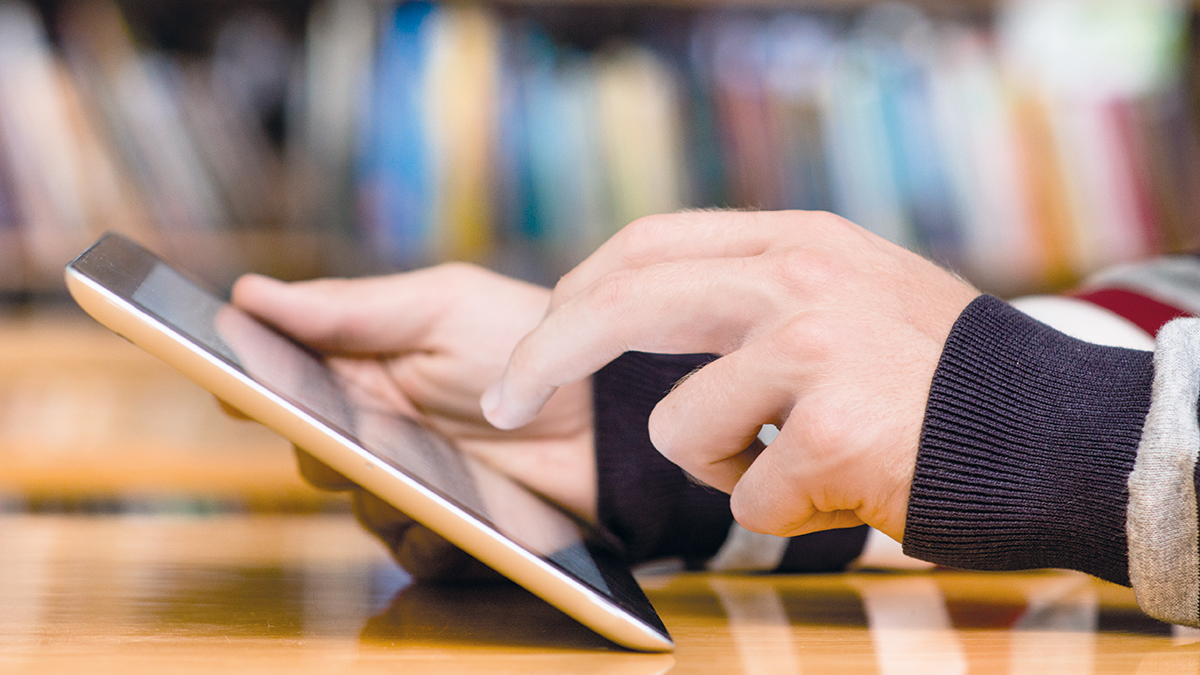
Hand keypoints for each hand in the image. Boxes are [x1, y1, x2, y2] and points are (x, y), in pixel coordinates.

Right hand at [230, 264, 594, 579]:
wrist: (606, 409)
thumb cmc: (526, 341)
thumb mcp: (439, 307)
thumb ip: (348, 308)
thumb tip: (249, 294)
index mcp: (367, 366)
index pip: (286, 383)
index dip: (254, 387)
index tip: (236, 386)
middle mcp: (382, 427)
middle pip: (314, 454)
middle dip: (329, 446)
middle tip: (359, 431)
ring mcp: (416, 480)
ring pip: (358, 506)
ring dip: (382, 494)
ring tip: (424, 473)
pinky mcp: (450, 529)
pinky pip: (408, 551)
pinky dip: (424, 539)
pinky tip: (452, 517)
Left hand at [481, 211, 979, 541]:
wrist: (1049, 431)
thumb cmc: (934, 378)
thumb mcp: (850, 293)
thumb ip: (757, 294)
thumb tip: (646, 311)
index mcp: (796, 242)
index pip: (648, 247)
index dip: (577, 296)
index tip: (537, 343)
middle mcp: (799, 279)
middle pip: (622, 303)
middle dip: (547, 357)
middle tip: (502, 400)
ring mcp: (815, 349)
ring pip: (676, 428)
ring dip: (718, 467)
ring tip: (795, 463)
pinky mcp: (832, 432)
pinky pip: (746, 498)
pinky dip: (781, 514)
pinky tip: (843, 491)